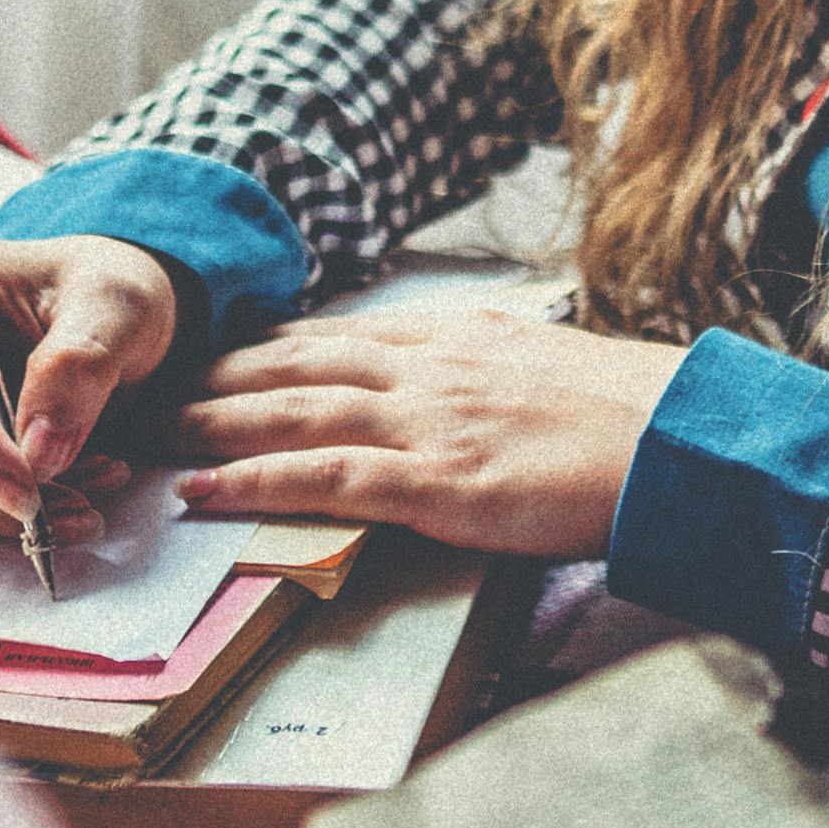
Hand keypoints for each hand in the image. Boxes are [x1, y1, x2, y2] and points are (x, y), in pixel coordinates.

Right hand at [0, 235, 178, 539]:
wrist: (98, 311)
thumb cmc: (101, 291)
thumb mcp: (117, 306)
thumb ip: (82, 362)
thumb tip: (39, 450)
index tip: (30, 490)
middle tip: (82, 509)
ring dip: (4, 511)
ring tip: (90, 492)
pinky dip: (1, 511)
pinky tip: (66, 491)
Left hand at [168, 310, 687, 558]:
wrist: (673, 439)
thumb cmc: (620, 410)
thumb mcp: (539, 357)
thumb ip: (483, 357)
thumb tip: (458, 359)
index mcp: (450, 337)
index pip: (335, 334)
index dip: (267, 346)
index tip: (217, 354)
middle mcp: (423, 368)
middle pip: (295, 365)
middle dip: (218, 378)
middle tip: (155, 391)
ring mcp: (424, 423)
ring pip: (292, 414)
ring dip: (213, 424)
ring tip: (155, 436)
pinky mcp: (433, 482)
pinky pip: (323, 480)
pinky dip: (254, 484)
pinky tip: (205, 493)